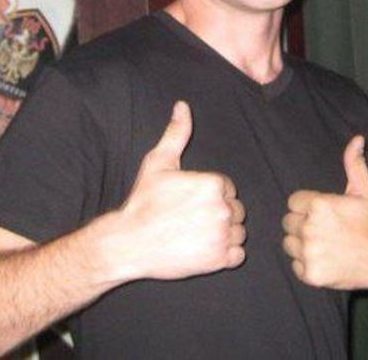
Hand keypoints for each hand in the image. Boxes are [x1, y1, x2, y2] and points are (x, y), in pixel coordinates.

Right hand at [115, 101, 245, 280]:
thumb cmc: (144, 201)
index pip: (227, 187)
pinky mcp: (220, 261)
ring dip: (223, 233)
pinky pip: (238, 254)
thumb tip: (182, 106)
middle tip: (191, 218)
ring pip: (238, 232)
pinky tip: (204, 248)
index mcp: (213, 184)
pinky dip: (226, 254)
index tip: (190, 201)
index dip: (209, 194)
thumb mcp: (158, 162)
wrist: (129, 242)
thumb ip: (176, 133)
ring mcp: (222, 237)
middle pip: (235, 209)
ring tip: (196, 233)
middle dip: (218, 212)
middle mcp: (223, 209)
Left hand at [282, 136, 367, 290]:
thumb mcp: (365, 191)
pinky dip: (305, 264)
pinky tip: (324, 259)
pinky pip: (295, 264)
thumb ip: (354, 164)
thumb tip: (357, 139)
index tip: (322, 213)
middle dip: (302, 224)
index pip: (293, 201)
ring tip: (323, 244)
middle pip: (288, 221)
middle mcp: (311, 228)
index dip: (306, 206)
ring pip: (288, 243)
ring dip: (301, 244)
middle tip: (324, 229)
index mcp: (319, 205)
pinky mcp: (310, 274)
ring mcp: (309, 253)